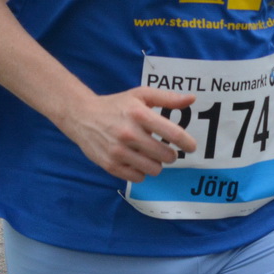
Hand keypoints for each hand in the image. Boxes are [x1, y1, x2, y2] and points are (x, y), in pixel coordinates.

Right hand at [65, 86, 197, 180]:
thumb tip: (191, 99)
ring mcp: (118, 151)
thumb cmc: (117, 105)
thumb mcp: (141, 95)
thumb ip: (168, 98)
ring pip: (154, 169)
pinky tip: (137, 161)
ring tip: (151, 155)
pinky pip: (138, 177)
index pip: (172, 133)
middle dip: (171, 155)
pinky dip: (142, 171)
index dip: (187, 142)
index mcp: (139, 114)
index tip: (191, 147)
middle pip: (165, 155)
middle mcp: (129, 134)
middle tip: (166, 150)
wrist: (82, 116)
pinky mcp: (110, 165)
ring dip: (157, 164)